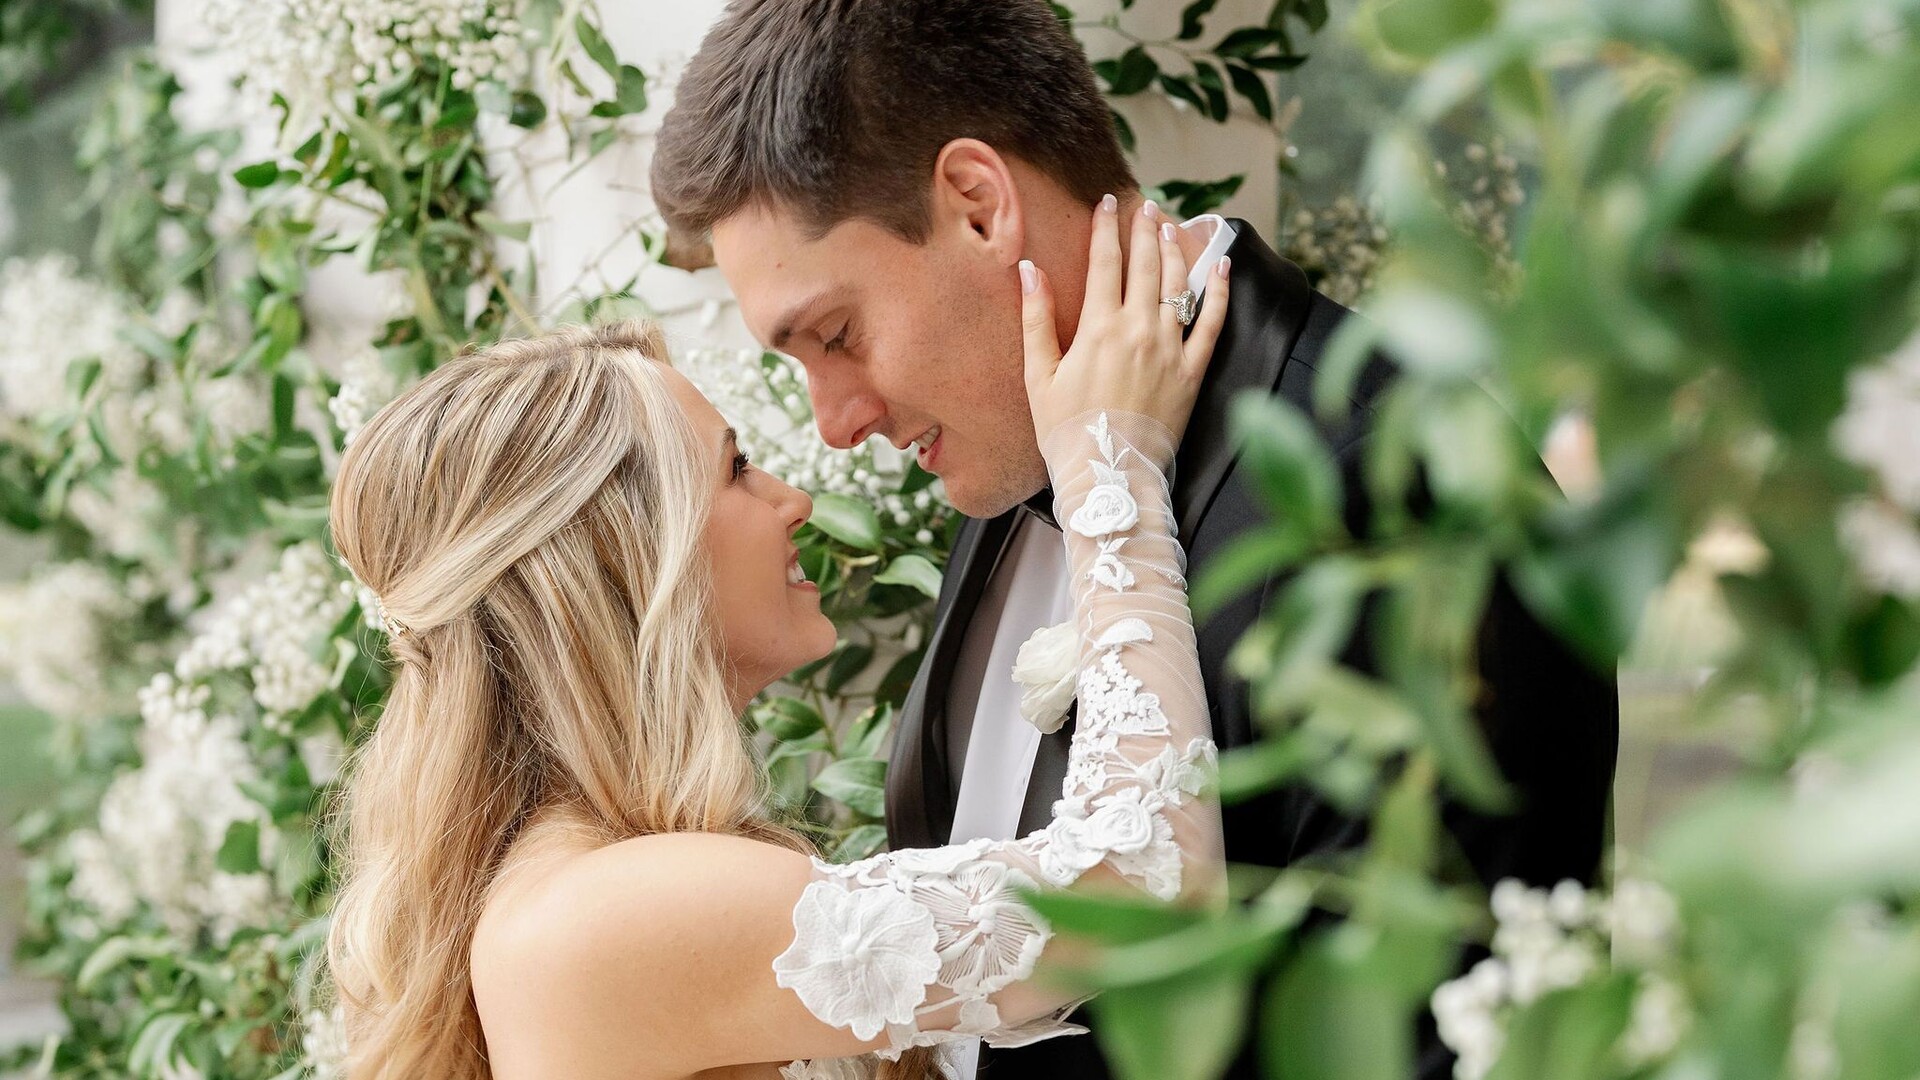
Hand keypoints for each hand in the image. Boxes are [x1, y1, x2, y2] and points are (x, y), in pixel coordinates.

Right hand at [1020, 195, 1230, 447]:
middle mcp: (1138, 329)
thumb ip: (1037, 319)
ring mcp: (1170, 349)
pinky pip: (1212, 323)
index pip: (1104, 262)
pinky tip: (1221, 268)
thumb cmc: (1066, 431)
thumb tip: (1029, 270)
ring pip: (1177, 285)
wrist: (1108, 475)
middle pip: (1144, 265)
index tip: (1106, 204)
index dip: (1105, 228)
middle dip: (1144, 229)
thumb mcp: (1039, 375)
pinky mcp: (1192, 372)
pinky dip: (1219, 292)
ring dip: (1174, 250)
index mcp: (1098, 327)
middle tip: (1145, 206)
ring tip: (1171, 228)